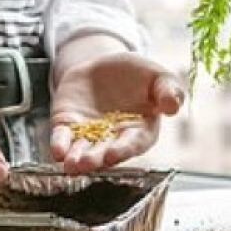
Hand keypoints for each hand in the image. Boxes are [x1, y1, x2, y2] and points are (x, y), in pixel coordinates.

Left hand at [49, 51, 184, 173]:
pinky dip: (59, 145)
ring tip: (71, 165)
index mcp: (140, 131)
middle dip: (95, 159)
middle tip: (86, 164)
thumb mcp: (157, 76)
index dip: (123, 150)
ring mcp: (88, 134)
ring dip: (76, 159)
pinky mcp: (68, 126)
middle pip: (104, 152)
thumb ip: (168, 90)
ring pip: (81, 150)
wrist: (104, 65)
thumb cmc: (137, 74)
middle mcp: (113, 139)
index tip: (113, 155)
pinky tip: (57, 152)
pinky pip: (62, 138)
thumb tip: (173, 106)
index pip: (133, 144)